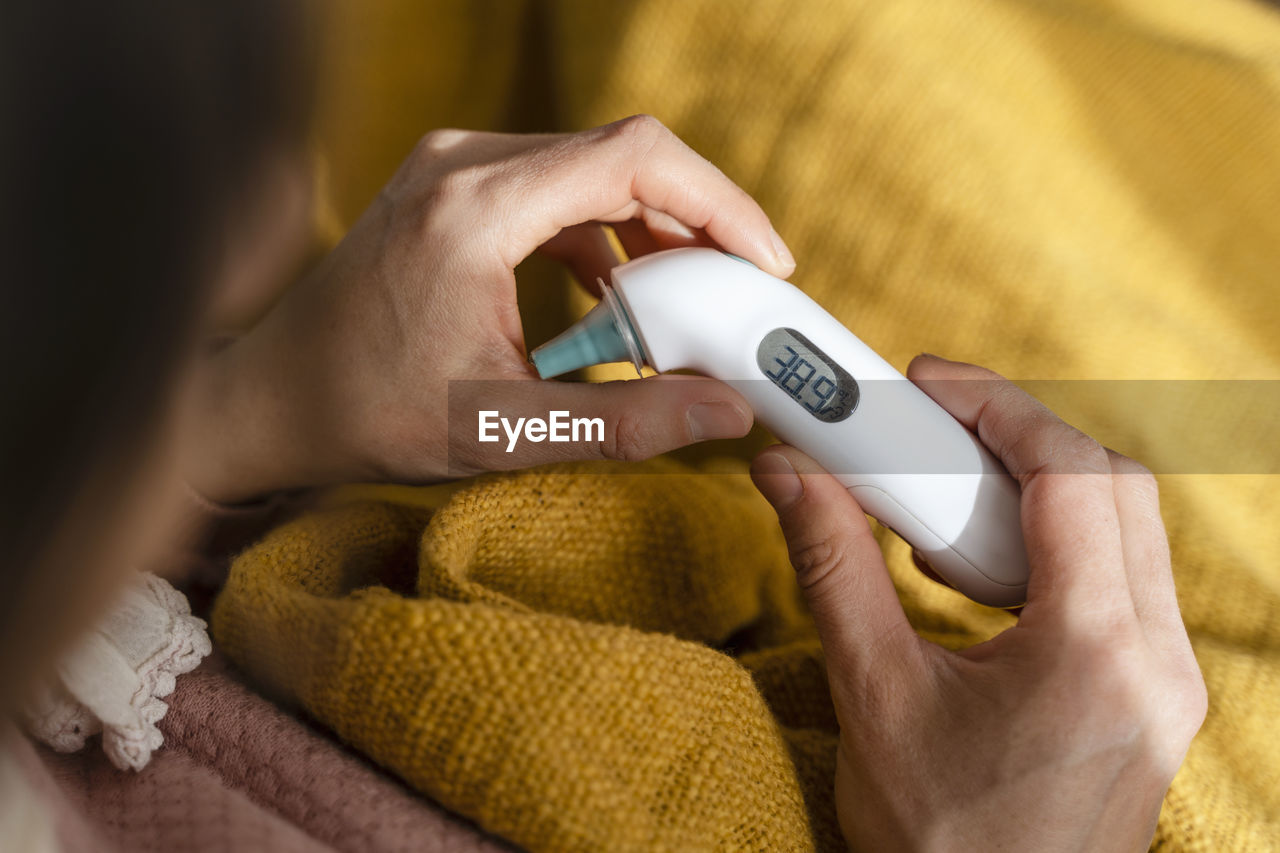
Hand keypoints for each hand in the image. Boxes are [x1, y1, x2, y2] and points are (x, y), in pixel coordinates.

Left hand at [185, 116, 794, 501]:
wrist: (271, 399)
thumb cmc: (368, 414)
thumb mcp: (505, 430)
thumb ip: (627, 422)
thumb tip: (726, 411)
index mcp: (474, 209)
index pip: (632, 157)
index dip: (717, 203)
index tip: (763, 262)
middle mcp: (462, 163)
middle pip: (621, 153)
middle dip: (694, 222)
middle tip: (737, 293)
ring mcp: (451, 164)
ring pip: (591, 167)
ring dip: (648, 230)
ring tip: (680, 306)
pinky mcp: (450, 184)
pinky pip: (554, 186)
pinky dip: (601, 235)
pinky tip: (613, 298)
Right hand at [749, 354, 1206, 851]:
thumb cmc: (940, 843)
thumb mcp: (873, 695)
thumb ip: (833, 567)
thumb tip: (791, 476)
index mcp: (1098, 653)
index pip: (1073, 479)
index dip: (1001, 410)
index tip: (931, 384)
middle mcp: (1158, 661)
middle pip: (1115, 489)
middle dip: (1021, 437)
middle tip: (934, 421)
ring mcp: (1164, 683)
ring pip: (1126, 531)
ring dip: (1037, 490)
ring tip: (944, 495)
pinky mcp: (1148, 697)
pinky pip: (1119, 581)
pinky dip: (1050, 545)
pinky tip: (975, 568)